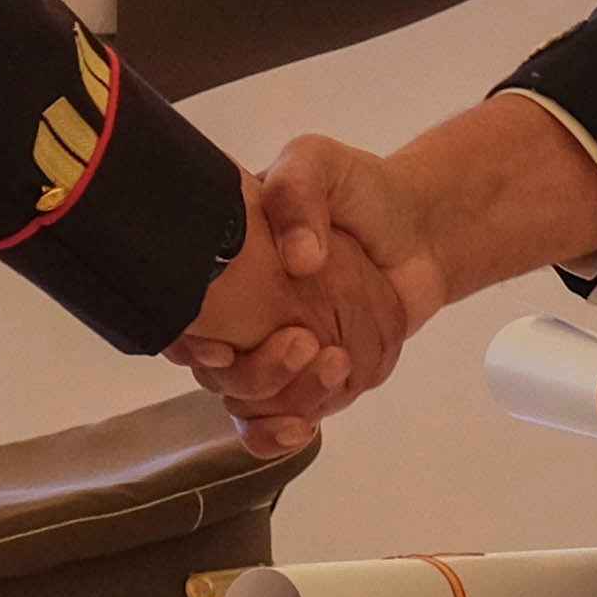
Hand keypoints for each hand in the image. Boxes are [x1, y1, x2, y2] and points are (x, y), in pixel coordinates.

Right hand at [173, 135, 447, 428]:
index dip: (186, 341)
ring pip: (249, 406)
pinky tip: (306, 424)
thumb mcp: (318, 163)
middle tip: (305, 340)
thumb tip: (298, 258)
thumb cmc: (357, 191)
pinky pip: (283, 421)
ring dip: (287, 398)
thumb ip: (298, 191)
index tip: (220, 347)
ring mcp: (270, 353)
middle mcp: (234, 317)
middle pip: (216, 374)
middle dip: (255, 373)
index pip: (177, 316)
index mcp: (216, 265)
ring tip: (337, 361)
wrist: (419, 231)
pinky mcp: (309, 380)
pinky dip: (286, 433)